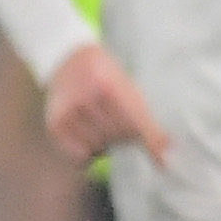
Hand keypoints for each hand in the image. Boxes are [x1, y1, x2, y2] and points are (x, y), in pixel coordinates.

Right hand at [42, 43, 170, 167]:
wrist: (67, 60)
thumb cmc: (107, 79)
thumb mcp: (128, 88)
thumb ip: (146, 122)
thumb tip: (165, 157)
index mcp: (107, 82)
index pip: (134, 120)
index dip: (150, 139)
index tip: (163, 159)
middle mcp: (84, 96)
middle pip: (119, 135)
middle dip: (125, 134)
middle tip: (117, 117)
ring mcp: (67, 111)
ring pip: (100, 146)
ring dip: (106, 142)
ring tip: (100, 121)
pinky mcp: (55, 125)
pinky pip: (80, 154)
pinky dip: (88, 150)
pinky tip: (87, 132)